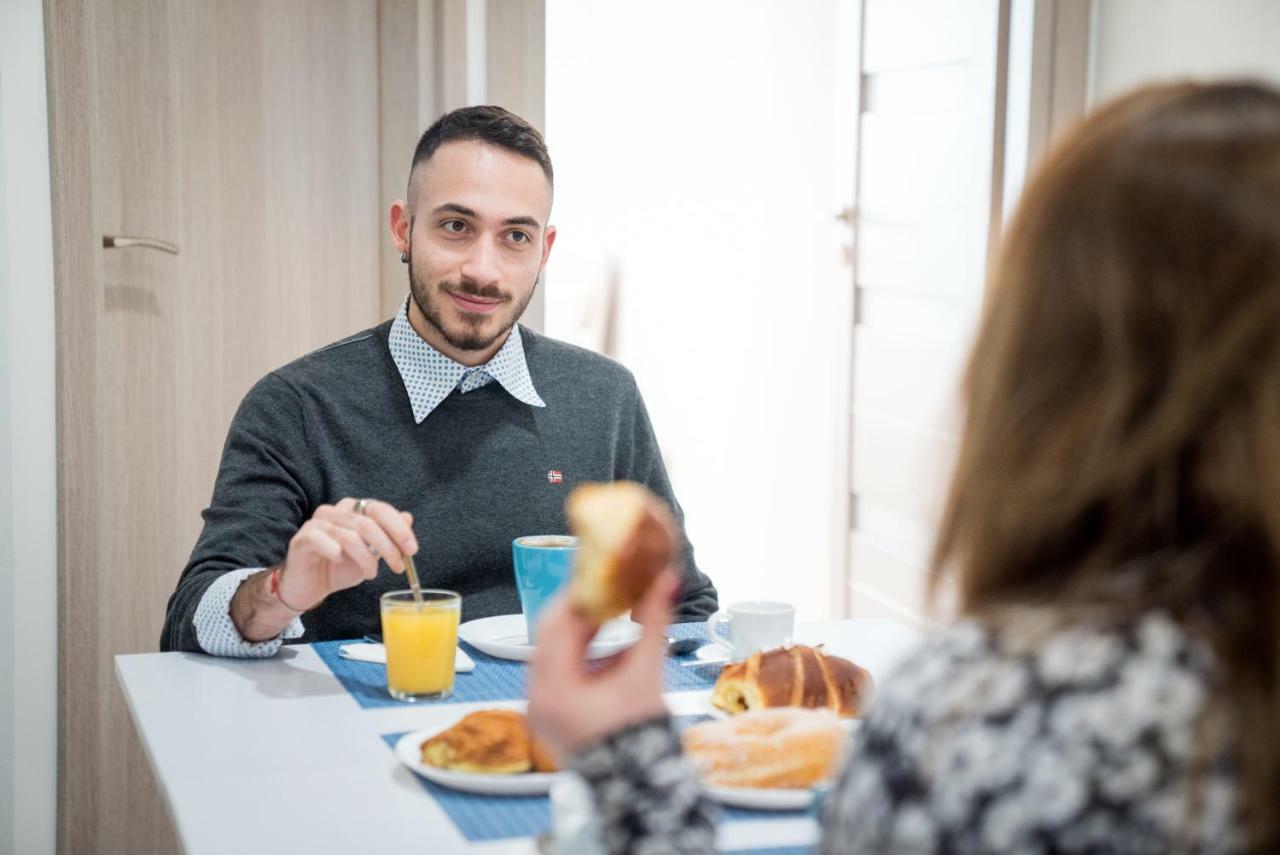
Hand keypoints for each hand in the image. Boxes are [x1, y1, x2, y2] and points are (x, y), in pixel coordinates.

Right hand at [276, 497, 417, 610]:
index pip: (380, 509)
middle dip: (388, 546)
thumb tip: (408, 517)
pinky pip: (322, 541)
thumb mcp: (371, 554)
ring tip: (371, 574)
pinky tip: (340, 563)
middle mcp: (334, 511)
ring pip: (349, 536)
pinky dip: (337, 554)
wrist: (310, 588)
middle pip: (368, 522)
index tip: (412, 550)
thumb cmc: (340, 568)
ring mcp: (315, 523)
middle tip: (399, 566)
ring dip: (366, 559)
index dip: (399, 529)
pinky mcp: (301, 539)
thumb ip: (387, 536)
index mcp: (352, 509)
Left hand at [528, 569, 677, 754]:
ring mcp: (540, 706)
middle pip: (551, 634)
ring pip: (552, 649)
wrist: (638, 781)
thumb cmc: (640, 736)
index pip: (559, 624)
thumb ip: (654, 623)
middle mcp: (538, 697)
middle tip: (604, 588)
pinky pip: (556, 668)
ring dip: (579, 629)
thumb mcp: (646, 673)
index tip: (601, 575)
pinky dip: (577, 652)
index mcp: (554, 688)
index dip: (582, 596)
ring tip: (607, 611)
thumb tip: (665, 583)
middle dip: (580, 610)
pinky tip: (602, 643)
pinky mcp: (550, 711)